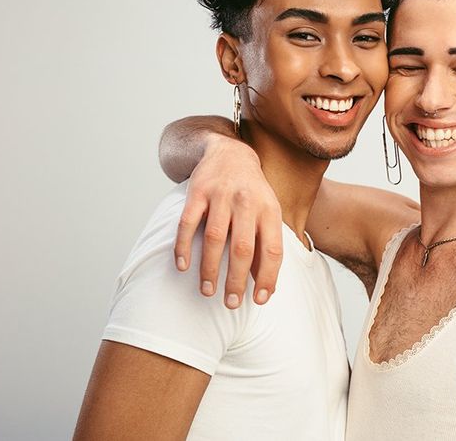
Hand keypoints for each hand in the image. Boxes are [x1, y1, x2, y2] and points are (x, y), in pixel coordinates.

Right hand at [174, 136, 283, 307]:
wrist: (230, 153)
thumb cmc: (253, 192)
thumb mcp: (268, 212)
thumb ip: (267, 244)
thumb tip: (265, 286)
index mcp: (269, 209)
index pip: (272, 249)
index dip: (267, 277)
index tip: (260, 299)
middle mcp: (247, 202)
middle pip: (242, 248)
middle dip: (236, 280)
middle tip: (230, 303)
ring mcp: (221, 196)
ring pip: (215, 239)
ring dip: (209, 269)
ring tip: (207, 291)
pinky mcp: (197, 192)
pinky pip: (187, 223)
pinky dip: (184, 246)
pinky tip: (182, 266)